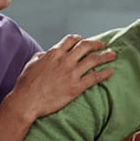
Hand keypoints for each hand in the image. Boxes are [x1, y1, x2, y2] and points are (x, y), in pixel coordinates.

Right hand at [0, 36, 114, 140]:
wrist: (27, 101)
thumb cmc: (26, 84)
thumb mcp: (31, 64)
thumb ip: (41, 57)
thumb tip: (45, 54)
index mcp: (54, 53)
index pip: (71, 40)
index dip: (80, 39)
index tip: (84, 41)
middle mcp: (65, 60)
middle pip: (86, 46)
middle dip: (96, 44)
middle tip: (103, 45)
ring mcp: (72, 73)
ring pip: (93, 60)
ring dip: (105, 56)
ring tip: (113, 55)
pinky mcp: (76, 87)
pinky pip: (94, 77)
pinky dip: (104, 73)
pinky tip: (111, 72)